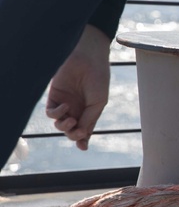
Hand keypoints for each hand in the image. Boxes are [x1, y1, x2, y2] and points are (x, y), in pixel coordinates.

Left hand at [45, 25, 111, 150]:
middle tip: (79, 131)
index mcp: (90, 111)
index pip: (84, 130)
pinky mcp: (54, 96)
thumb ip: (89, 118)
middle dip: (74, 134)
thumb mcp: (98, 102)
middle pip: (71, 130)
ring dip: (65, 126)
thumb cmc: (98, 79)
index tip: (83, 146)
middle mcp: (77, 109)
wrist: (88, 59)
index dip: (82, 140)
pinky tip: (65, 107)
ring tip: (72, 119)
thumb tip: (80, 134)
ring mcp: (65, 103)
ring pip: (59, 124)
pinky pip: (51, 112)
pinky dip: (57, 114)